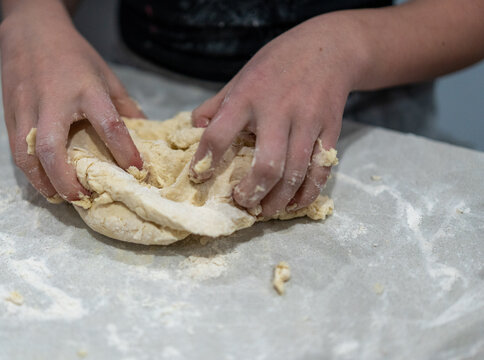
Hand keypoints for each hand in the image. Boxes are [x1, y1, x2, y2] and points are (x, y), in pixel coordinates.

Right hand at [0, 1, 143, 201]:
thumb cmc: (74, 55)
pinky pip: (16, 149)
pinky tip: (45, 181)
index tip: (136, 171)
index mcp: (86, 90)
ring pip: (26, 155)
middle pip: (50, 149)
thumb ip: (125, 105)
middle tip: (82, 197)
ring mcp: (26, 108)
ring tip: (62, 197)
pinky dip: (30, 171)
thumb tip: (144, 134)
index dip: (124, 152)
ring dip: (43, 182)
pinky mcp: (9, 114)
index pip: (109, 125)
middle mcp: (53, 101)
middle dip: (65, 180)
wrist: (31, 31)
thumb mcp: (106, 75)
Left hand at [189, 14, 366, 216]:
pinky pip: (320, 170)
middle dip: (252, 193)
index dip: (205, 161)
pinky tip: (293, 203)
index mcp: (247, 97)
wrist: (328, 48)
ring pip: (295, 174)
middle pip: (267, 165)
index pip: (219, 134)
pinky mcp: (331, 130)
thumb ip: (215, 105)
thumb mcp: (239, 77)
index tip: (198, 177)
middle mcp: (278, 110)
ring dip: (278, 201)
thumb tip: (194, 131)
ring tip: (265, 211)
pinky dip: (307, 194)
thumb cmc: (276, 65)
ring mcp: (308, 122)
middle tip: (242, 203)